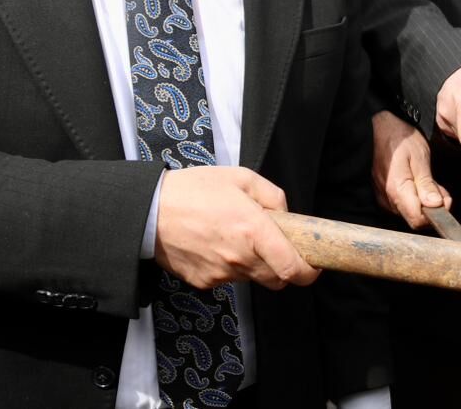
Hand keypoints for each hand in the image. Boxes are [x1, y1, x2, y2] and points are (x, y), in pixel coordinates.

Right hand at [153, 166, 318, 291]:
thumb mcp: (241, 178)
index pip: (291, 268)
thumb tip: (285, 217)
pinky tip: (215, 244)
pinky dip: (229, 266)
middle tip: (273, 246)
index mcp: (253, 230)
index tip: (313, 266)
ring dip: (253, 264)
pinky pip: (228, 279)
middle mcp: (239, 257)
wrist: (148, 212)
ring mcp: (220, 273)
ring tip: (234, 236)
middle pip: (276, 279)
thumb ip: (273, 197)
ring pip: (251, 278)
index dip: (308, 272)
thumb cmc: (193, 190)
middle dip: (282, 267)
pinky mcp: (204, 282)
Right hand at [372, 110, 451, 227]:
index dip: (434, 214)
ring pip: (409, 212)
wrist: (381, 126)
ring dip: (424, 202)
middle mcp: (387, 198)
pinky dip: (414, 198)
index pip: (417, 219)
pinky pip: (401, 205)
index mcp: (396, 189)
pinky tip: (420, 184)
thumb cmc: (401, 138)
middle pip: (414, 217)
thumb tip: (436, 205)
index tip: (445, 202)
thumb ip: (426, 183)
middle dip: (431, 208)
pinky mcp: (383, 194)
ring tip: (431, 183)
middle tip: (441, 190)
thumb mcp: (419, 157)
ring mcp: (383, 197)